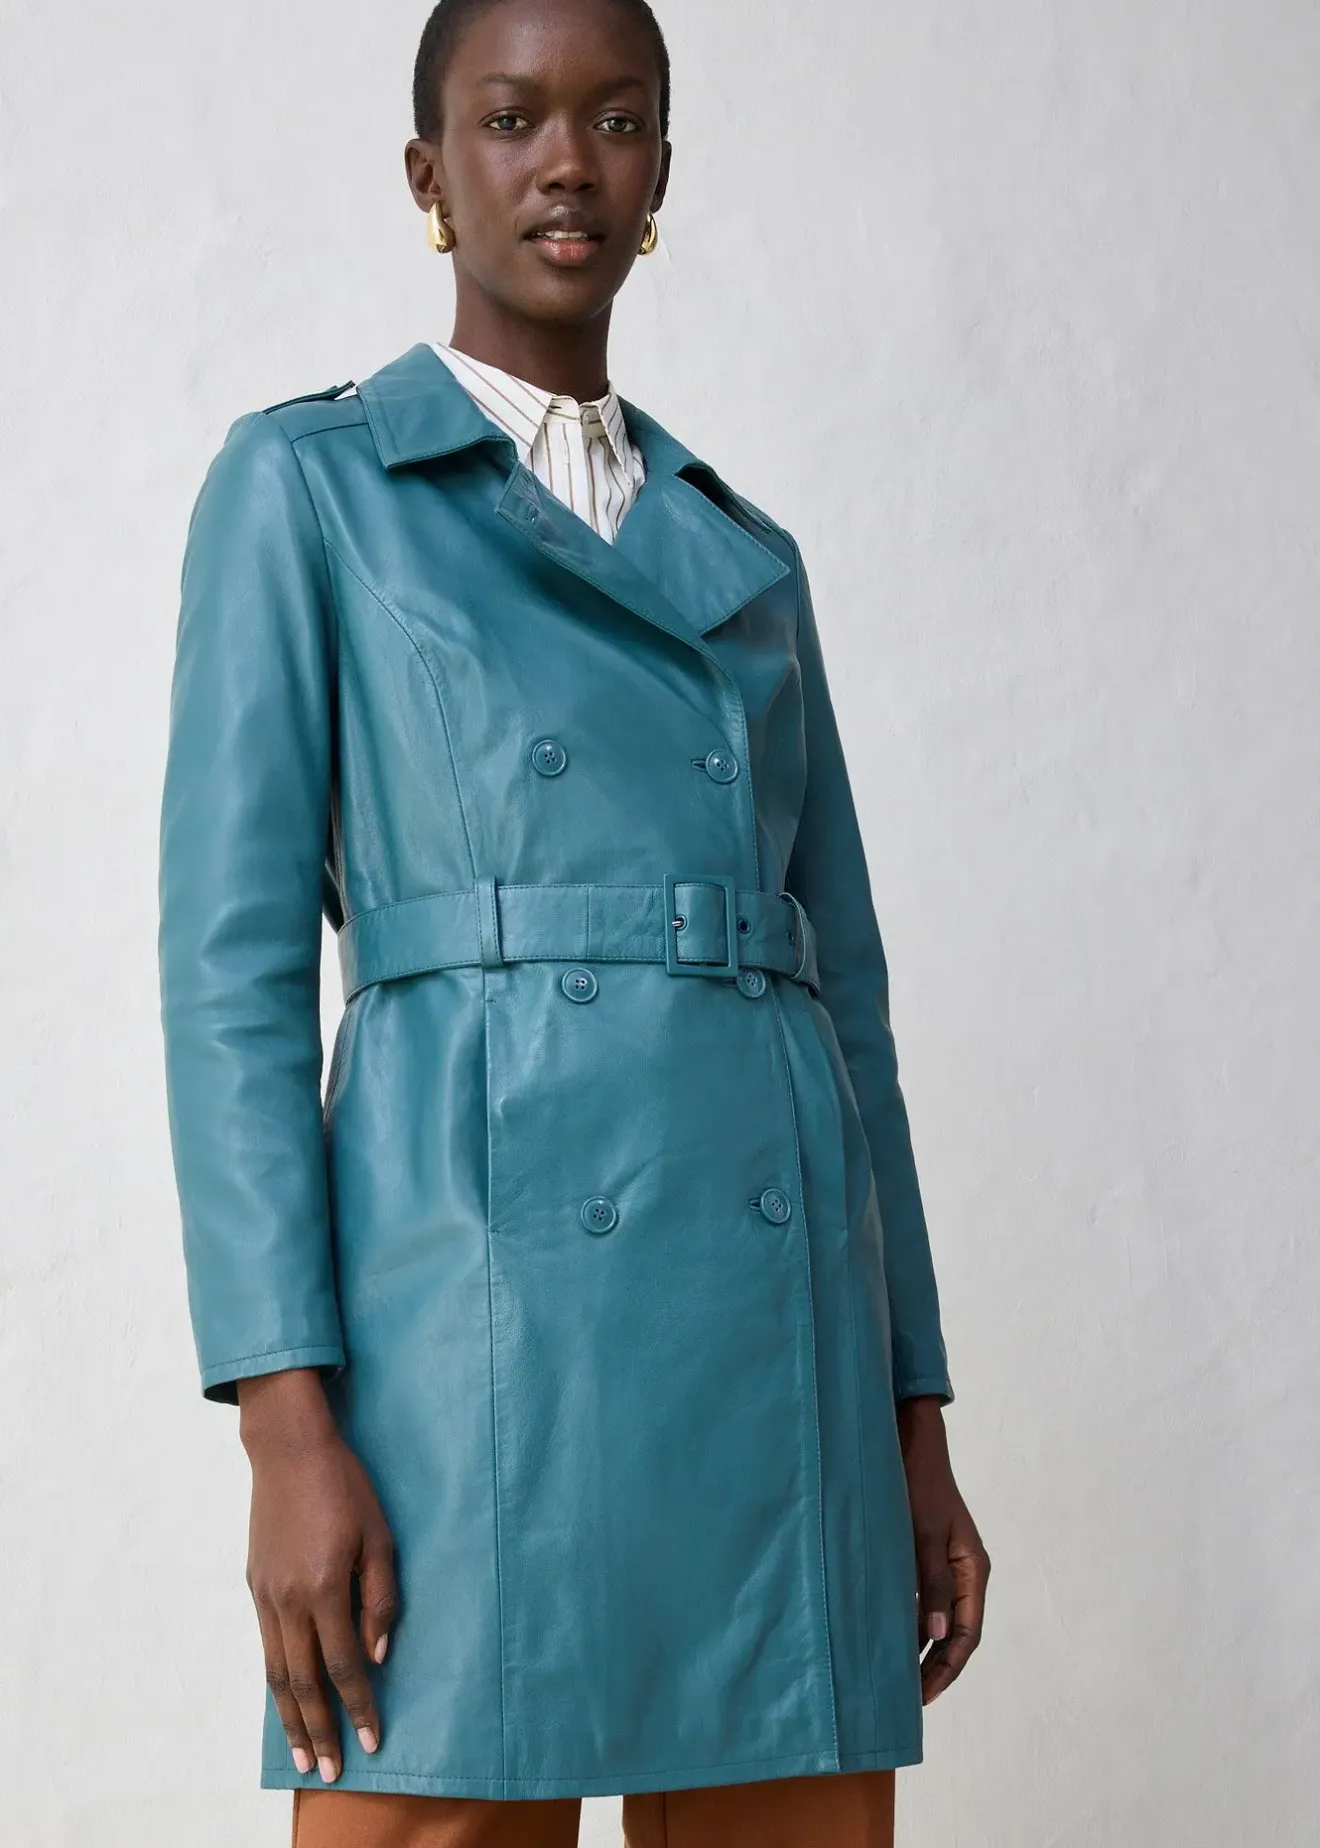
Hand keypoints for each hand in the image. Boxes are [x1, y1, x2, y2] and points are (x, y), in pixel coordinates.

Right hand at [238, 1369, 398, 1781]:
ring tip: (303, 1754)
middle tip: (330, 1771)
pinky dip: (276, 1682)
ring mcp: (266, 1595)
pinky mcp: (255, 1586)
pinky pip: (266, 1647)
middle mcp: (290, 1600)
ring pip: (277, 1673)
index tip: (373, 1740)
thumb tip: (378, 1656)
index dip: (360, 1707)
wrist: (289, 1449)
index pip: (344, 1666)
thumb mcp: (380, 1536)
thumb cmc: (346, 1487)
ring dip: (291, 1719)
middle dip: (320, 1730)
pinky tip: (286, 1700)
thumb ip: (381, 1600)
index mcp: (325, 1588)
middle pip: (304, 1682)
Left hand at [896, 1395, 989, 1703]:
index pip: (967, 1635)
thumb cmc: (917, 1486)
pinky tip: (884, 1638)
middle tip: (906, 1700)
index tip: (922, 1696)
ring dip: (919, 1649)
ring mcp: (944, 1566)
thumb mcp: (925, 1535)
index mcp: (972, 1570)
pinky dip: (908, 1623)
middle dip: (934, 1669)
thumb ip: (931, 1583)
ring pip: (937, 1620)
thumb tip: (938, 1637)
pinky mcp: (924, 1557)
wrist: (908, 1446)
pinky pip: (921, 1601)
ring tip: (894, 1680)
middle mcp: (963, 1573)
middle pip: (954, 1634)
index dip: (947, 1669)